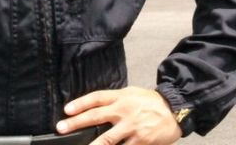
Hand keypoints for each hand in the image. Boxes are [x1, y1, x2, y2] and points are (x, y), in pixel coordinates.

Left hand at [56, 87, 180, 144]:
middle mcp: (123, 110)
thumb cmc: (149, 102)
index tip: (66, 110)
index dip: (80, 103)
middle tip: (61, 128)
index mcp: (120, 97)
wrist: (174, 110)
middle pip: (96, 116)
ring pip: (107, 139)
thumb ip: (115, 101)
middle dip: (76, 123)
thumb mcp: (131, 94)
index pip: (96, 98)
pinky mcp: (140, 141)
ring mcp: (131, 127)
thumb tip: (96, 109)